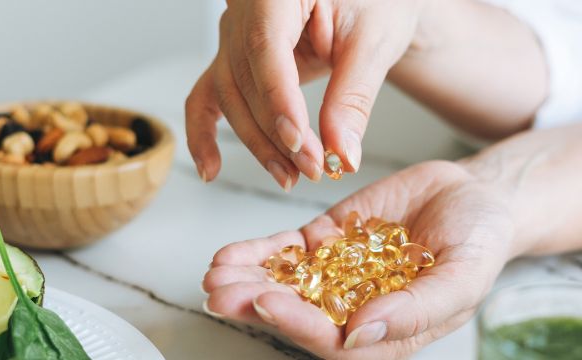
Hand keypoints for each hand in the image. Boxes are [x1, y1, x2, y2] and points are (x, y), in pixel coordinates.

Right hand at [185, 0, 427, 189]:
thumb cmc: (376, 2)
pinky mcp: (236, 58)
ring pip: (230, 96)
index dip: (278, 100)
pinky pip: (209, 95)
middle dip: (276, 133)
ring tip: (290, 176)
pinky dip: (204, 133)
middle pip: (245, 79)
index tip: (300, 143)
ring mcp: (235, 34)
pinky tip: (211, 169)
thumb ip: (353, 98)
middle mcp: (245, 8)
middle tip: (313, 169)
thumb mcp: (374, 43)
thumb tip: (342, 154)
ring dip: (257, 143)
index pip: (266, 47)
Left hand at [202, 161, 518, 358]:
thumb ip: (414, 310)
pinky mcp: (328, 241)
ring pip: (284, 284)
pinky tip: (228, 255)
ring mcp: (338, 275)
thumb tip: (359, 336)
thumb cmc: (481, 243)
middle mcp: (355, 310)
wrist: (478, 196)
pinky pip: (287, 251)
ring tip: (215, 274)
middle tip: (221, 293)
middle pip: (297, 315)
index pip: (333, 341)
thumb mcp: (462, 277)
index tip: (267, 303)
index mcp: (387, 333)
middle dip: (255, 305)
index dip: (298, 325)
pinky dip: (257, 253)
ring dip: (246, 281)